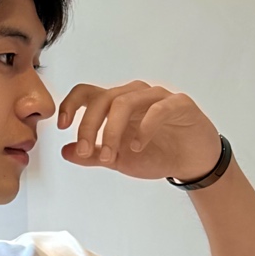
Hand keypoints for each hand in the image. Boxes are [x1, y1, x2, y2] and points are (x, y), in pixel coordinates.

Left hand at [56, 81, 223, 182]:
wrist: (193, 162)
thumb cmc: (157, 154)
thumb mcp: (120, 160)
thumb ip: (94, 155)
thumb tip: (66, 152)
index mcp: (117, 104)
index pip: (87, 93)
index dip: (70, 105)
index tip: (61, 126)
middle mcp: (134, 95)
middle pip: (103, 98)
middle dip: (89, 126)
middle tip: (86, 152)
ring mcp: (157, 97)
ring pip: (125, 102)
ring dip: (112, 130)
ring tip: (111, 156)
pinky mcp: (179, 104)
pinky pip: (157, 109)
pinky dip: (143, 128)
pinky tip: (137, 146)